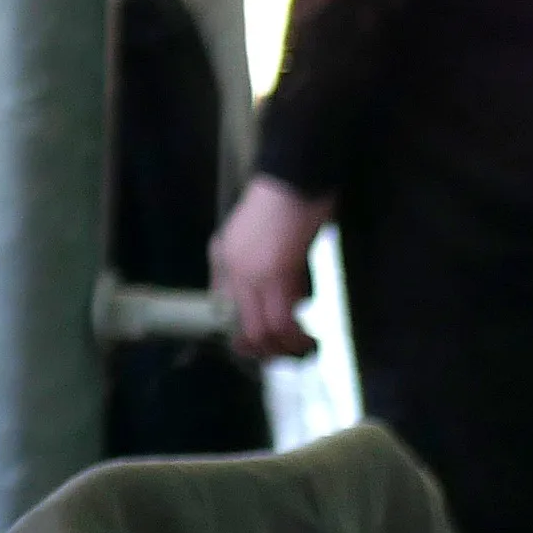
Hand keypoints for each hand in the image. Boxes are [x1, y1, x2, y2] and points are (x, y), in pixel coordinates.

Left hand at [210, 175, 332, 359]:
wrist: (295, 178)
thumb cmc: (285, 203)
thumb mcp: (256, 237)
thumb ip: (255, 266)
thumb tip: (271, 300)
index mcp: (223, 257)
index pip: (222, 308)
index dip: (243, 335)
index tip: (264, 347)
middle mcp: (230, 269)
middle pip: (242, 326)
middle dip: (265, 349)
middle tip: (288, 354)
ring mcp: (250, 272)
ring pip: (261, 329)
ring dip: (284, 346)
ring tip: (304, 347)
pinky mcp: (275, 272)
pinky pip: (281, 318)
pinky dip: (295, 334)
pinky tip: (310, 336)